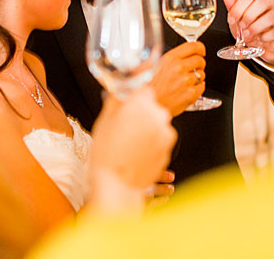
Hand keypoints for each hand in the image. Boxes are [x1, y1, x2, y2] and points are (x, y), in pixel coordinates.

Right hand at [88, 87, 176, 204]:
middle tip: (123, 124)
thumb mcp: (105, 119)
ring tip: (128, 141)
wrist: (117, 186)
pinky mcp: (168, 149)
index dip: (135, 94)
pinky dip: (150, 141)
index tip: (130, 98)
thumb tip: (123, 86)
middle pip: (151, 106)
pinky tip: (135, 150)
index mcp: (142, 104)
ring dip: (145, 127)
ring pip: (155, 122)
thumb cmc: (107, 153)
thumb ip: (117, 98)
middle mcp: (158, 116)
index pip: (143, 88)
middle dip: (140, 112)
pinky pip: (159, 138)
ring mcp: (166, 133)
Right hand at [149, 41, 206, 115]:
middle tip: (194, 68)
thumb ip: (167, 58)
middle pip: (200, 60)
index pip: (193, 46)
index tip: (201, 51)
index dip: (200, 48)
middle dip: (199, 63)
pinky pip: (202, 86)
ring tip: (186, 82)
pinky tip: (187, 89)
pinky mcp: (190, 94)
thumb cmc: (148, 89)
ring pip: (202, 74)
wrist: (148, 106)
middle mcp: (179, 68)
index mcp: (170, 59)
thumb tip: (179, 53)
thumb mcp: (152, 66)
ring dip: (197, 77)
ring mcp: (186, 81)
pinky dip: (197, 88)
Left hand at [224, 0, 273, 65]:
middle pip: (262, 1)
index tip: (232, 19)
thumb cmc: (252, 29)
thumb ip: (232, 8)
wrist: (263, 45)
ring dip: (256, 26)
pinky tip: (260, 38)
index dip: (238, 7)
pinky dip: (267, 36)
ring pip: (272, 15)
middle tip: (242, 26)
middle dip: (249, 16)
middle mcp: (270, 3)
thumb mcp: (238, 20)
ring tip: (249, 34)